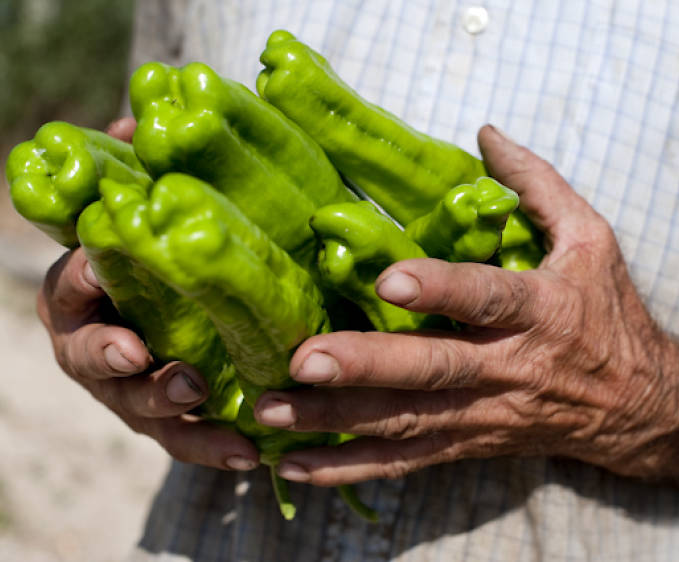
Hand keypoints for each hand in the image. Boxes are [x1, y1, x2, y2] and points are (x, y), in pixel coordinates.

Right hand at [36, 117, 257, 470]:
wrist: (184, 318)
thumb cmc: (165, 261)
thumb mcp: (155, 218)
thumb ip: (139, 177)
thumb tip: (134, 123)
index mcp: (87, 292)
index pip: (69, 281)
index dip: (79, 274)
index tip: (99, 264)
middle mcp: (97, 344)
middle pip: (84, 354)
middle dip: (105, 353)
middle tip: (134, 350)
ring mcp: (129, 390)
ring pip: (134, 405)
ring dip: (162, 404)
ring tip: (197, 395)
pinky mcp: (168, 422)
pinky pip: (183, 442)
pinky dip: (213, 448)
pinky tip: (249, 453)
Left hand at [253, 125, 678, 485]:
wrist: (640, 406)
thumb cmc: (607, 313)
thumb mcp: (592, 239)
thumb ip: (537, 186)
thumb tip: (485, 133)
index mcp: (540, 310)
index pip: (487, 298)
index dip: (442, 290)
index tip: (387, 281)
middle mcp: (508, 369)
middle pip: (432, 371)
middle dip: (365, 367)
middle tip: (302, 360)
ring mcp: (484, 415)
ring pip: (405, 422)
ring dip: (336, 421)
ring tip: (271, 412)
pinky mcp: (467, 444)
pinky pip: (405, 462)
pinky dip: (350, 467)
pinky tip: (295, 465)